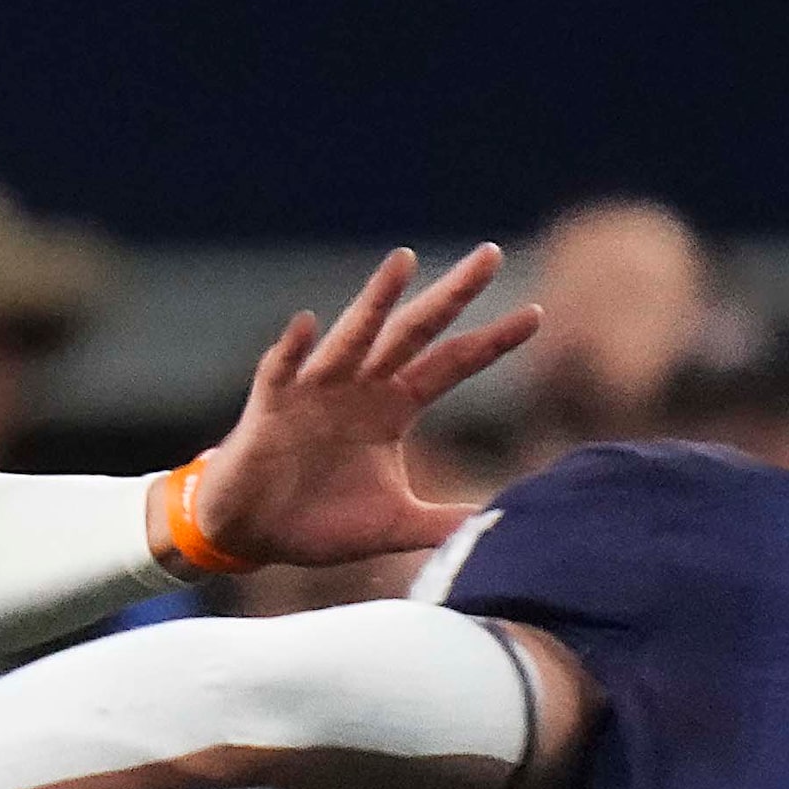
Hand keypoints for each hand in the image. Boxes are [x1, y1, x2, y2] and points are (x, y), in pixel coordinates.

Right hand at [184, 245, 540, 568]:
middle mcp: (360, 387)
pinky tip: (308, 323)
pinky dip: (294, 349)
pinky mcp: (272, 408)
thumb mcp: (394, 526)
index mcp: (392, 408)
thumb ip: (444, 523)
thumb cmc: (319, 523)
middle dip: (451, 295)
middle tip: (491, 254)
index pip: (452, 365)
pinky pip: (282, 371)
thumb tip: (501, 529)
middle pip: (415, 332)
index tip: (536, 314)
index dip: (491, 342)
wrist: (251, 534)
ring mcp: (315, 391)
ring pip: (353, 336)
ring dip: (376, 300)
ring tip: (404, 260)